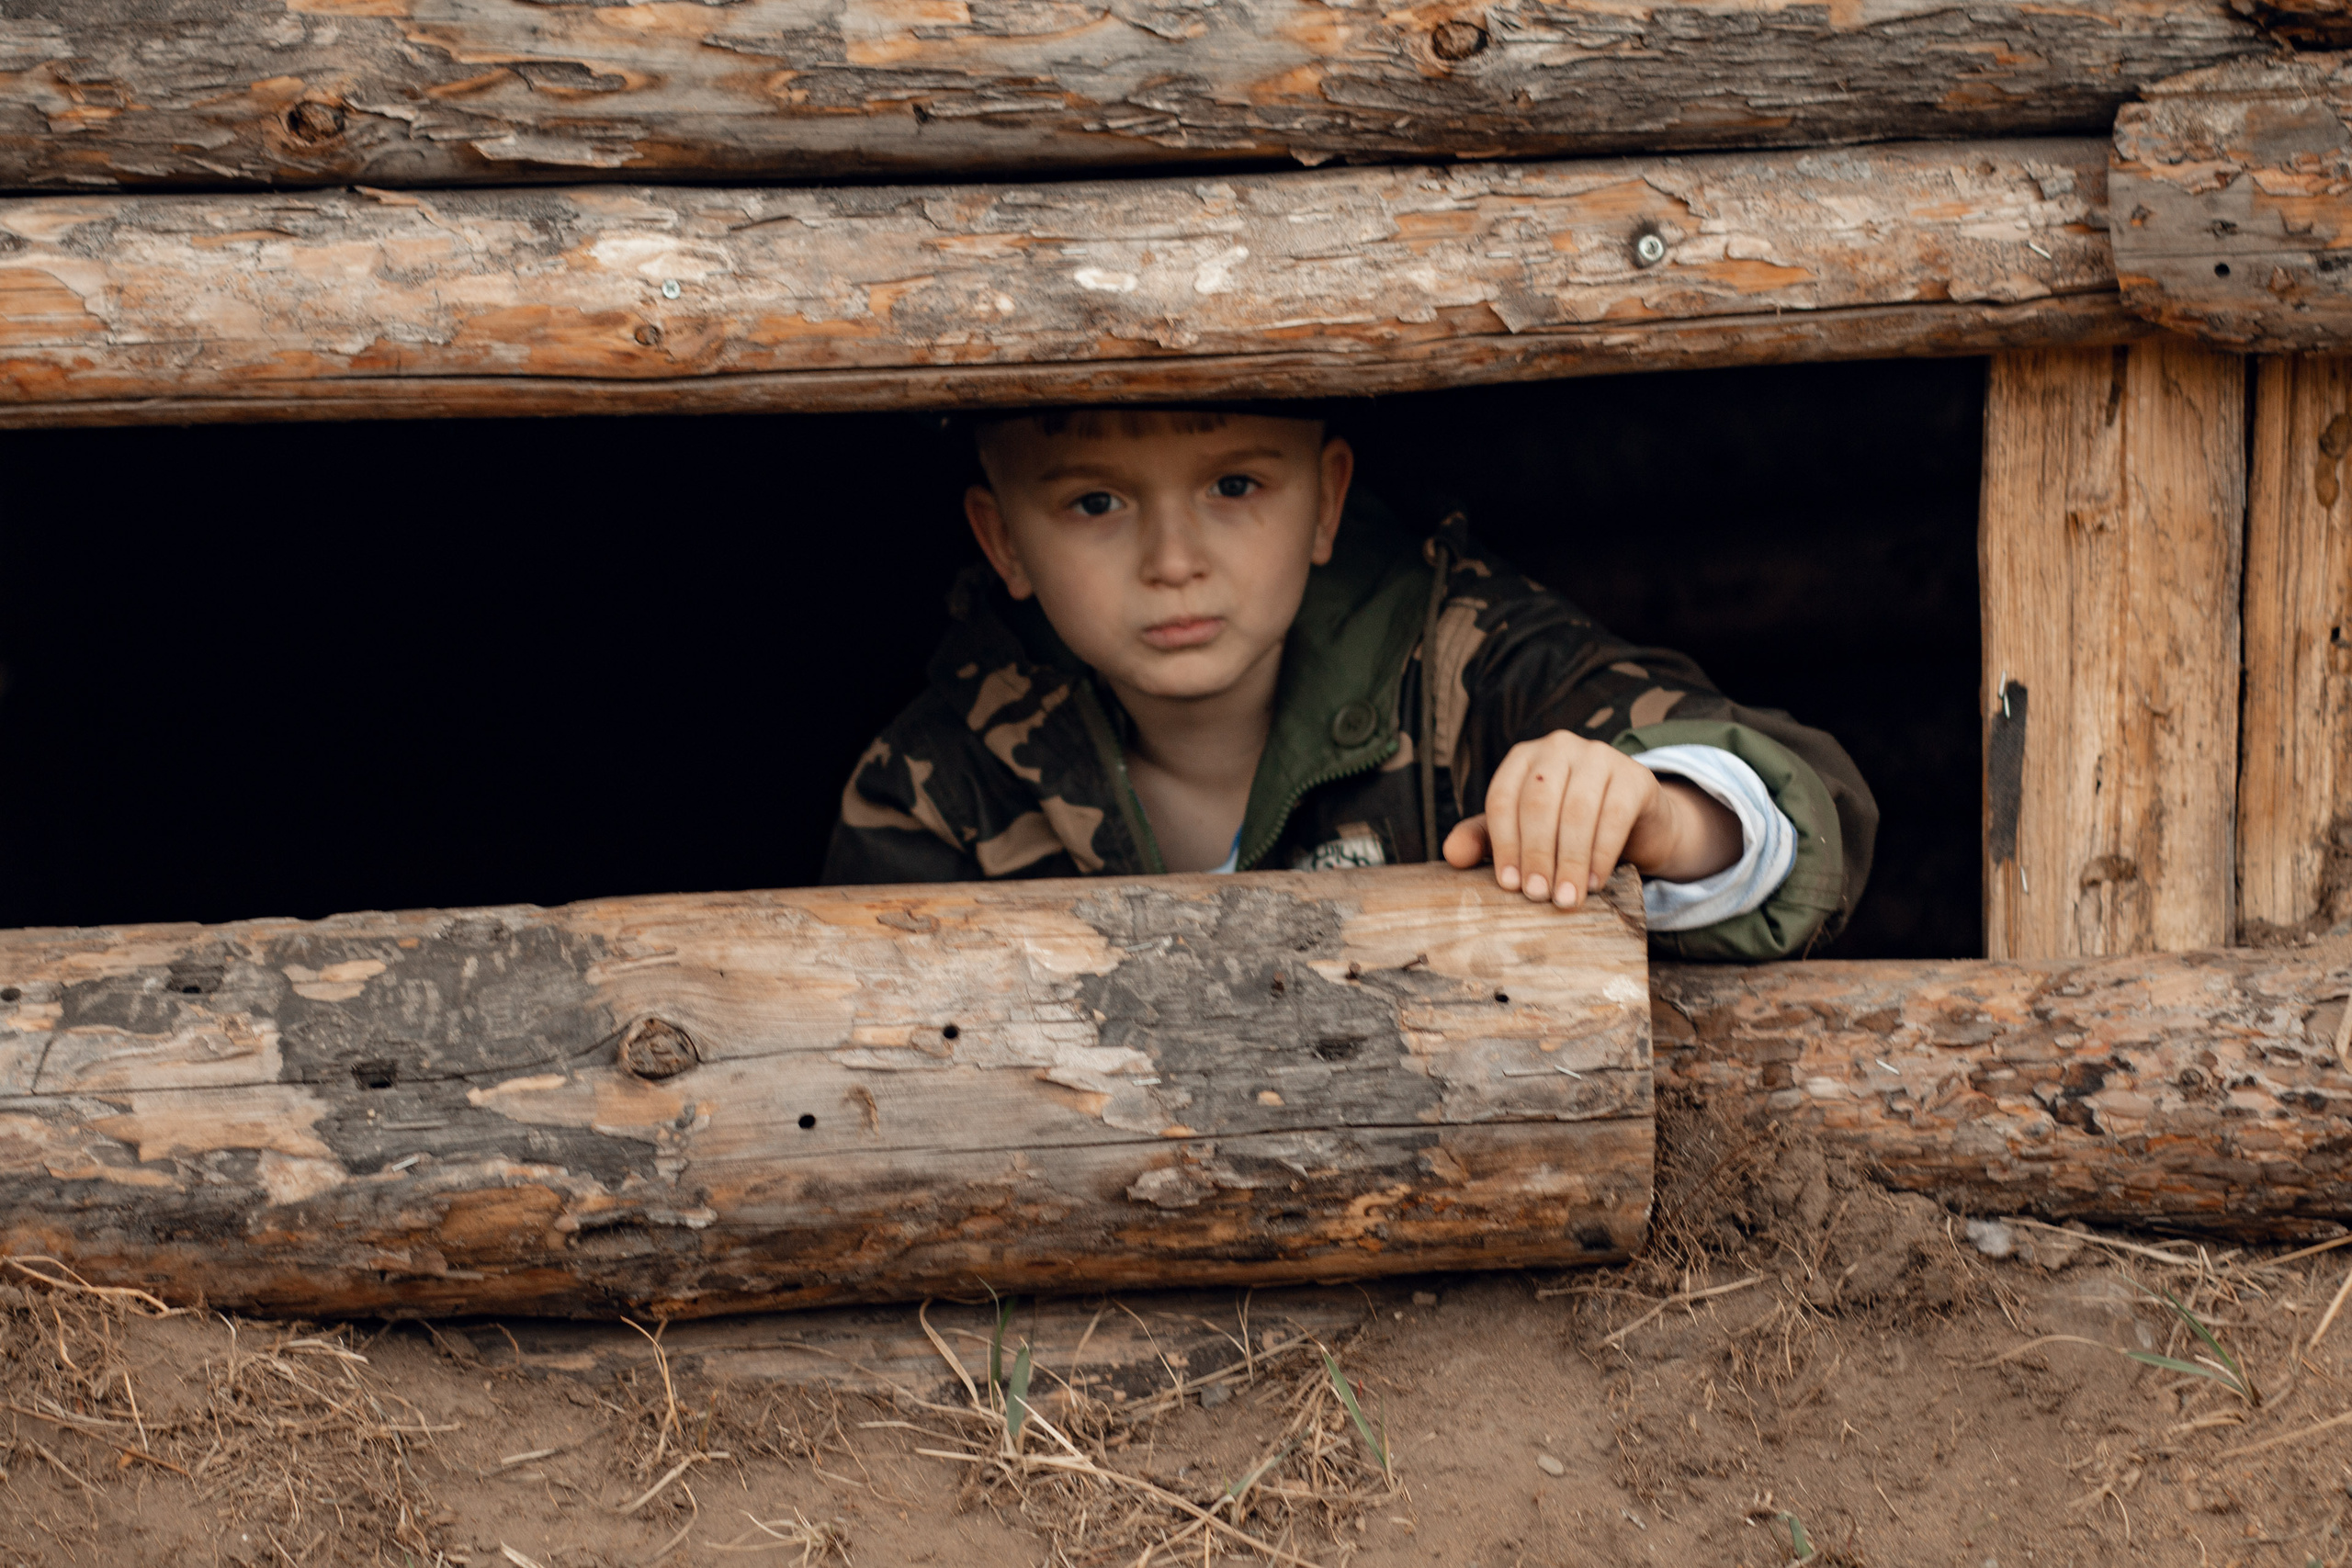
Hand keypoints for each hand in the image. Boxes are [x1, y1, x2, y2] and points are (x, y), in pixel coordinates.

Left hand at [1441, 731, 1741, 906]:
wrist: (1635, 825)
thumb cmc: (1567, 828)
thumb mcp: (1522, 832)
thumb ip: (1484, 840)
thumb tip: (1451, 856)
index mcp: (1523, 759)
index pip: (1503, 799)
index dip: (1503, 844)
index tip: (1509, 885)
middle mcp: (1558, 748)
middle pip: (1538, 804)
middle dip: (1536, 855)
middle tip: (1537, 896)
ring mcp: (1599, 756)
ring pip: (1576, 811)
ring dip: (1569, 861)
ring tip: (1565, 899)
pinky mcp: (1635, 776)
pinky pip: (1614, 817)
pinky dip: (1601, 854)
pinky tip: (1593, 882)